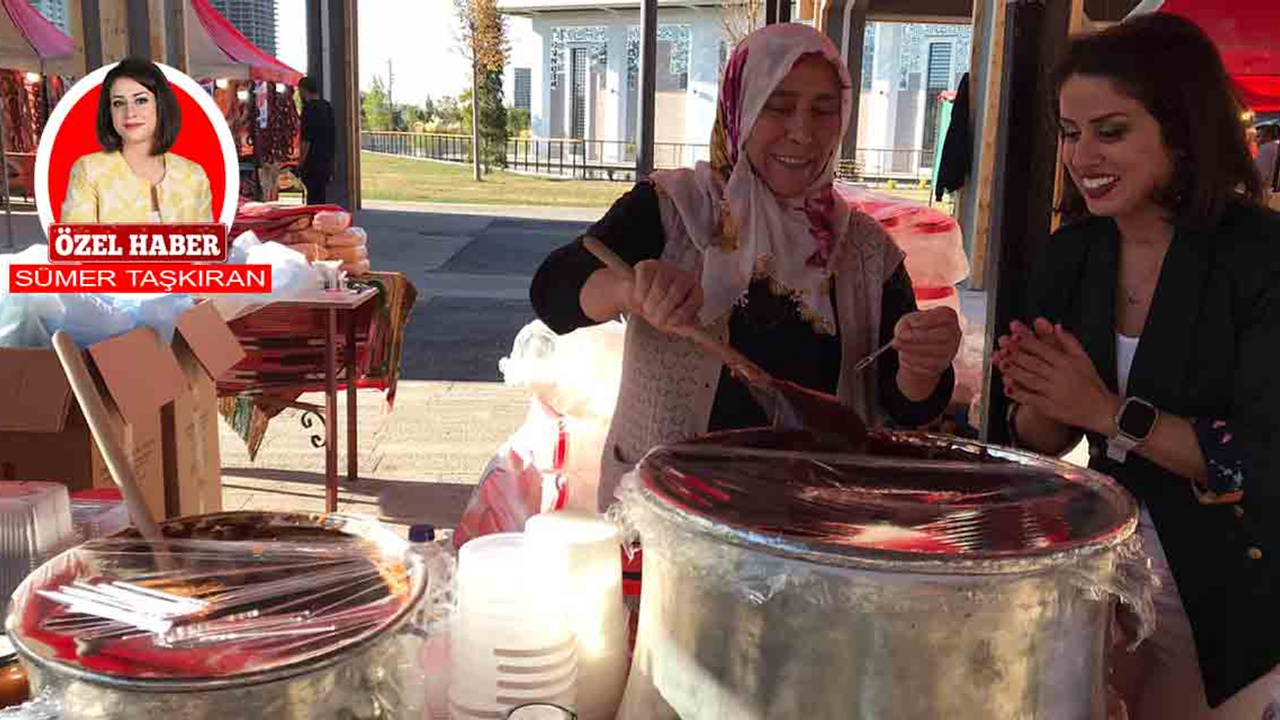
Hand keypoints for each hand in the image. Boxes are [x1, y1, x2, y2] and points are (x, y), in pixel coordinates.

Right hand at [624, 260, 703, 333]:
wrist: (637, 300)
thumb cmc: (659, 311)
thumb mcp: (673, 322)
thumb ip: (686, 329)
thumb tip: (702, 339)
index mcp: (694, 290)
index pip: (694, 300)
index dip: (682, 314)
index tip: (670, 322)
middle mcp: (682, 275)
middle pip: (675, 293)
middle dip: (662, 312)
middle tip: (654, 319)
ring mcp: (665, 268)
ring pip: (659, 288)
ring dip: (649, 305)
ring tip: (646, 310)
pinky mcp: (647, 266)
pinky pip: (644, 280)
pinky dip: (639, 295)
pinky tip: (639, 300)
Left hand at [892, 306, 961, 379]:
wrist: (916, 351)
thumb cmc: (914, 330)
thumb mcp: (907, 322)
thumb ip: (905, 324)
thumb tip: (903, 334)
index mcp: (948, 317)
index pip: (945, 316)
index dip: (929, 319)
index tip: (912, 323)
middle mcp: (954, 333)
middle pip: (943, 334)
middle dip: (919, 336)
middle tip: (901, 337)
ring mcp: (951, 349)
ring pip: (936, 350)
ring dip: (913, 348)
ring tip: (897, 345)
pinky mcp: (943, 364)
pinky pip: (931, 364)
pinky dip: (915, 359)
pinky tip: (904, 355)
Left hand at [996, 319, 1119, 433]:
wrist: (1100, 410)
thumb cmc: (1091, 383)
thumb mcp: (1084, 359)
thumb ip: (1069, 341)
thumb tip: (1057, 326)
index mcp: (1067, 363)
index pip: (1044, 350)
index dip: (1028, 343)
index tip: (1014, 336)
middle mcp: (1059, 377)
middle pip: (1034, 363)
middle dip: (1016, 354)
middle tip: (1002, 347)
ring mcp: (1053, 393)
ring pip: (1031, 379)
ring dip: (1015, 371)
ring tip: (1001, 363)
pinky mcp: (1049, 407)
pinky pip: (1031, 399)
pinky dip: (1019, 393)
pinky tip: (1007, 387)